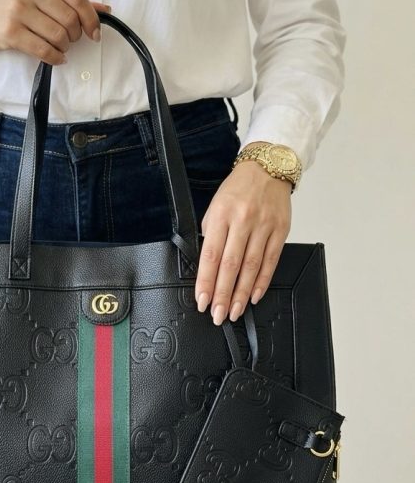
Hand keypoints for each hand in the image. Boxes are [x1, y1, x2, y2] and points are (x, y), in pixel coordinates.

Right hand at [0, 0, 111, 63]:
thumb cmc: (7, 3)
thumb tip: (104, 9)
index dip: (91, 19)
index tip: (94, 33)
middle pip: (70, 19)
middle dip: (75, 36)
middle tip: (69, 40)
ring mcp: (17, 9)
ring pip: (59, 36)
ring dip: (65, 47)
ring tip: (59, 48)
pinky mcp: (10, 32)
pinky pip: (44, 50)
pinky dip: (56, 58)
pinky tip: (55, 57)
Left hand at [195, 158, 292, 324]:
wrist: (267, 168)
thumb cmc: (237, 189)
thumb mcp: (215, 205)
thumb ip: (211, 233)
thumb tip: (207, 264)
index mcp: (221, 215)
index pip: (211, 255)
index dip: (206, 281)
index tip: (202, 300)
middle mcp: (243, 221)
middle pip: (230, 265)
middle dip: (223, 294)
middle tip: (218, 314)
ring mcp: (263, 227)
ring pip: (251, 267)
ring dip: (242, 293)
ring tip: (235, 311)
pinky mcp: (280, 231)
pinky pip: (270, 261)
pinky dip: (262, 281)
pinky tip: (255, 296)